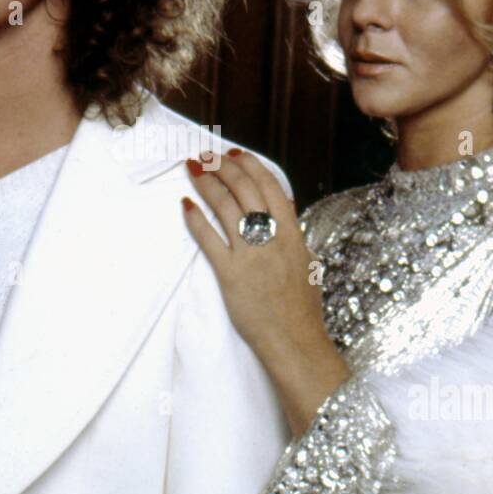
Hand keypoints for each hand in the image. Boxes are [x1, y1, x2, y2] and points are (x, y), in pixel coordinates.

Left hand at [180, 149, 350, 434]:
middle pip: (245, 190)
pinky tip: (186, 204)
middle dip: (223, 167)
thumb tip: (284, 210)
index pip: (271, 187)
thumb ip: (292, 235)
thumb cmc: (301, 307)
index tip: (236, 153)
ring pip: (226, 207)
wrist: (294, 340)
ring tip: (194, 169)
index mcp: (293, 233)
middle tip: (207, 155)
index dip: (251, 165)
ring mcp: (251, 255)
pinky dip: (196, 219)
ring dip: (208, 184)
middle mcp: (272, 238)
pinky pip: (209, 239)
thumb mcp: (306, 262)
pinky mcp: (231, 274)